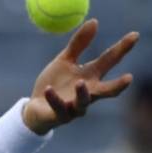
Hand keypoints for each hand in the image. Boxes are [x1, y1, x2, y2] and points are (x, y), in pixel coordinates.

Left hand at [22, 19, 139, 134]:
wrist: (34, 108)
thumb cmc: (54, 84)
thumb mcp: (64, 61)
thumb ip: (78, 45)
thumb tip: (94, 22)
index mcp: (90, 77)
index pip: (109, 61)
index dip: (122, 49)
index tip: (133, 36)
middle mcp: (87, 93)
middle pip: (107, 90)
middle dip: (118, 84)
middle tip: (128, 78)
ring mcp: (74, 107)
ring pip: (83, 102)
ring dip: (82, 93)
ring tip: (80, 82)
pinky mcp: (59, 116)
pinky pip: (58, 108)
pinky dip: (54, 98)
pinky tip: (48, 89)